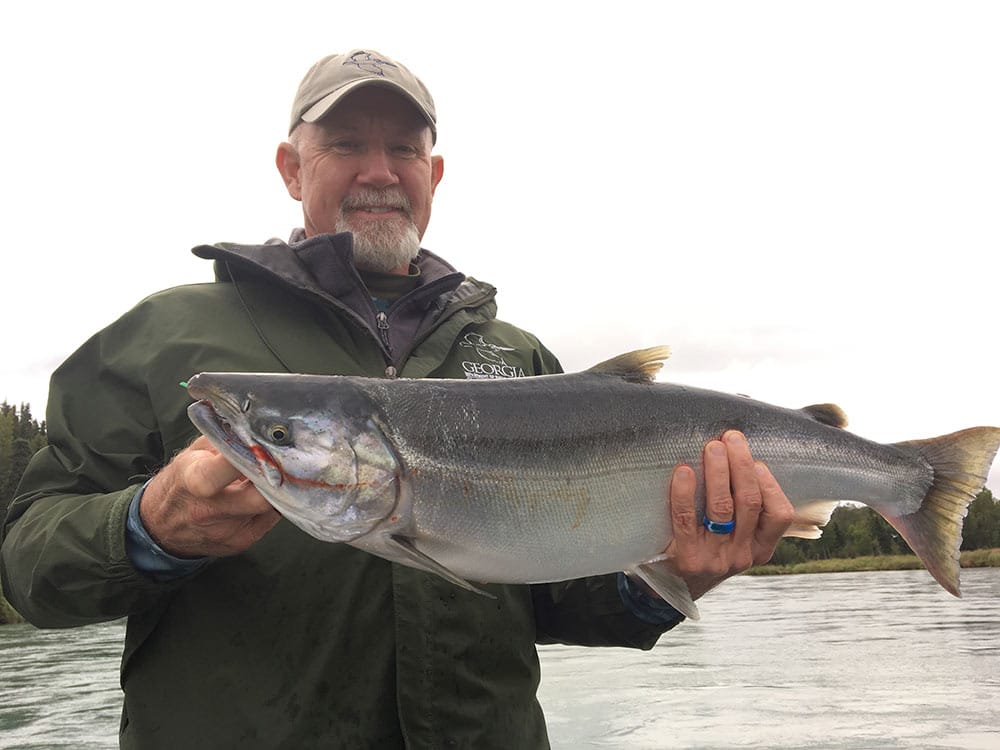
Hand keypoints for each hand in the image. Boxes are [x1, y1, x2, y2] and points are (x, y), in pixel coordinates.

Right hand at [140, 436, 280, 557]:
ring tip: (264, 479)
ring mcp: (226, 530)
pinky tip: (256, 497)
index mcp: (195, 479)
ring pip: (271, 507)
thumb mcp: (193, 452)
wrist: (160, 523)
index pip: (229, 466)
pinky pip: (270, 520)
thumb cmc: (180, 481)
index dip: (254, 456)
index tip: (266, 446)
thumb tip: (255, 428)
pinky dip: (269, 506)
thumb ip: (223, 438)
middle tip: (278, 465)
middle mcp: (210, 509)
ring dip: (273, 491)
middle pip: (261, 496)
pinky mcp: (239, 542)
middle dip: (276, 478)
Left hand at [664, 430, 793, 599]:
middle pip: (749, 503)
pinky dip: (685, 492)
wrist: (672, 588)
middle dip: (741, 465)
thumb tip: (743, 457)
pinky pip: (686, 519)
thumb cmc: (707, 550)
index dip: (769, 484)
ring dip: (718, 472)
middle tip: (732, 438)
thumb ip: (745, 510)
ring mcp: (715, 558)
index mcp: (761, 548)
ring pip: (722, 508)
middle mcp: (742, 555)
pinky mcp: (686, 559)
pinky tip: (683, 472)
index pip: (780, 515)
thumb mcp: (736, 540)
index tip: (756, 460)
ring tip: (712, 447)